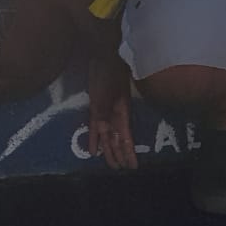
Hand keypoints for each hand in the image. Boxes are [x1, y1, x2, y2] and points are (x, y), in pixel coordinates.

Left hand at [87, 52, 137, 169]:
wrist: (104, 55)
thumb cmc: (110, 71)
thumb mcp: (108, 92)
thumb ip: (105, 110)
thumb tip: (105, 128)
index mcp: (121, 112)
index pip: (126, 137)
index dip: (128, 151)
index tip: (132, 166)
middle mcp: (115, 115)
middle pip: (117, 139)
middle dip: (120, 154)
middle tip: (121, 169)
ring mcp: (105, 111)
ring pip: (108, 136)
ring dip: (109, 150)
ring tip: (111, 165)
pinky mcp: (96, 107)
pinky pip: (95, 128)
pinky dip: (94, 140)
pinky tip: (93, 150)